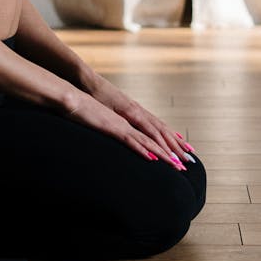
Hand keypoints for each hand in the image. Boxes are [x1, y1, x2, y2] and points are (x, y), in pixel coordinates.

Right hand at [64, 91, 189, 170]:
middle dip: (173, 150)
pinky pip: (131, 140)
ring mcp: (123, 122)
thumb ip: (113, 126)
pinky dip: (143, 149)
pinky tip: (153, 158)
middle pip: (157, 136)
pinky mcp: (112, 127)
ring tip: (177, 165)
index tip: (181, 151)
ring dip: (164, 153)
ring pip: (148, 139)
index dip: (169, 141)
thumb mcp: (103, 118)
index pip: (154, 130)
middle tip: (188, 162)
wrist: (73, 96)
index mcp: (129, 117)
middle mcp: (131, 118)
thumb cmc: (85, 107)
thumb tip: (117, 133)